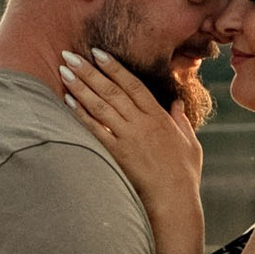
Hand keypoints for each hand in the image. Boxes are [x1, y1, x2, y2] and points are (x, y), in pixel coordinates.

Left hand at [59, 47, 205, 238]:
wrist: (175, 200)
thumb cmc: (184, 174)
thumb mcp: (190, 142)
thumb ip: (181, 120)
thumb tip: (177, 104)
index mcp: (159, 117)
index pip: (133, 84)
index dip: (114, 67)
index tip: (97, 52)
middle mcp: (142, 123)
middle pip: (111, 90)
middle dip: (89, 71)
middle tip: (69, 55)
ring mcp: (128, 138)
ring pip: (101, 106)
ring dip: (80, 87)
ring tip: (64, 72)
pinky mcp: (117, 154)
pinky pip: (96, 130)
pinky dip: (81, 115)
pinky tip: (68, 102)